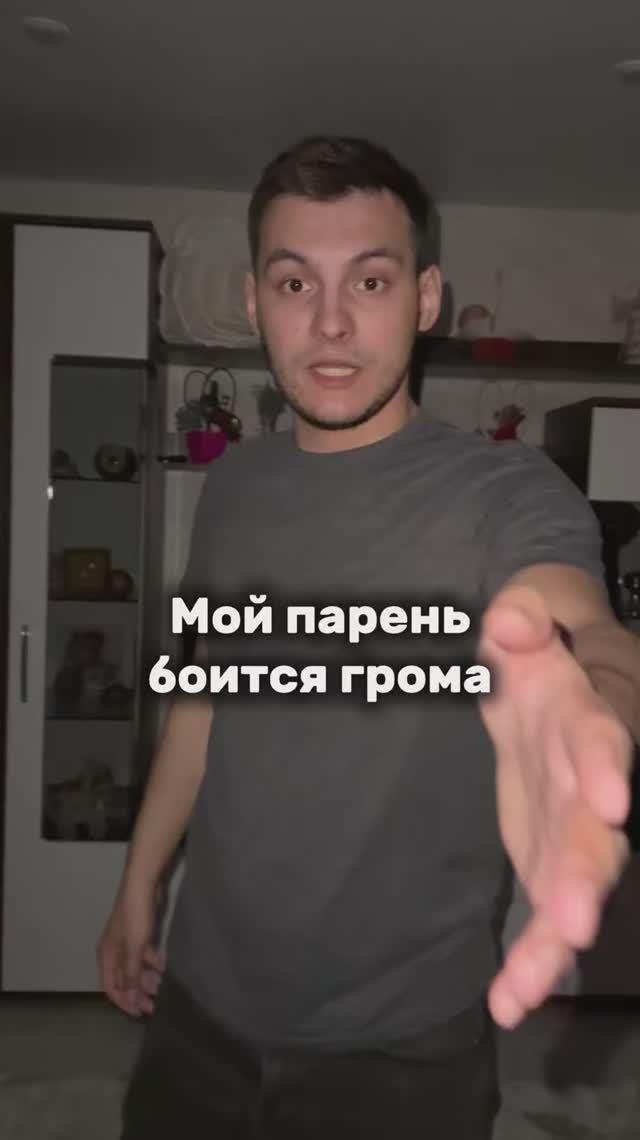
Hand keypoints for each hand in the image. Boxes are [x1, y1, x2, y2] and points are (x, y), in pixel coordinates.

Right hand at [97, 879, 165, 1016]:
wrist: (143, 885)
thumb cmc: (135, 918)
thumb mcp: (134, 948)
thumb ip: (130, 973)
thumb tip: (129, 996)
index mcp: (106, 956)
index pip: (111, 987)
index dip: (124, 1002)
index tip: (140, 1012)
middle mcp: (114, 951)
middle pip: (124, 979)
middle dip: (138, 992)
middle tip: (155, 1004)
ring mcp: (127, 942)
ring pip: (135, 967)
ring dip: (146, 978)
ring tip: (161, 985)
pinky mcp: (139, 933)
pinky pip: (144, 954)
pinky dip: (152, 962)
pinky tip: (163, 966)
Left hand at [478, 585, 631, 1028]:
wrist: (553, 674)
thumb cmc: (542, 638)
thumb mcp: (533, 608)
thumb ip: (525, 615)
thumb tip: (507, 626)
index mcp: (587, 711)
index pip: (601, 737)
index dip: (605, 766)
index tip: (608, 802)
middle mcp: (589, 778)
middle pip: (594, 828)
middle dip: (585, 874)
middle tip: (572, 923)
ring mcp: (570, 823)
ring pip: (572, 881)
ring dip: (554, 935)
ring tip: (527, 988)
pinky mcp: (549, 852)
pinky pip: (545, 905)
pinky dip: (530, 954)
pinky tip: (510, 1002)